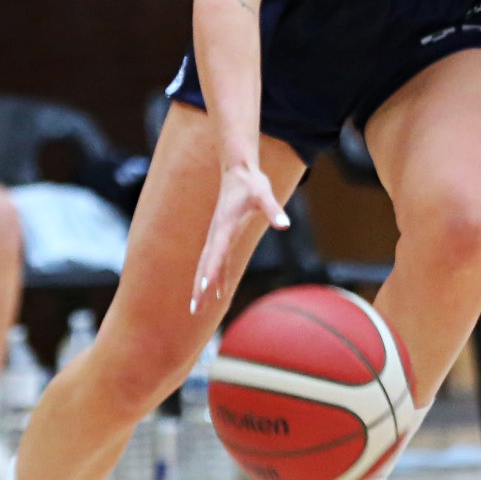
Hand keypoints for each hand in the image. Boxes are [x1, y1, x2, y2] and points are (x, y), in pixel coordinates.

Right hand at [192, 159, 287, 314]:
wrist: (238, 169)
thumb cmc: (251, 182)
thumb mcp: (264, 194)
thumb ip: (273, 210)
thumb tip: (285, 225)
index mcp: (224, 226)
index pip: (216, 254)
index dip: (209, 273)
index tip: (203, 290)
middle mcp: (217, 234)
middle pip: (205, 265)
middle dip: (199, 288)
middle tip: (194, 309)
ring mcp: (218, 236)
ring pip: (207, 266)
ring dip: (203, 286)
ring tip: (199, 309)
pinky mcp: (223, 236)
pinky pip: (216, 261)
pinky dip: (215, 277)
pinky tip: (218, 292)